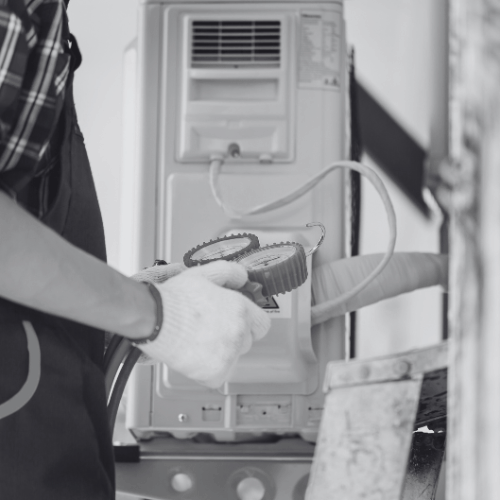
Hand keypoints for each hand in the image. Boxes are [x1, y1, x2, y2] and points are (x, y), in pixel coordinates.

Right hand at [136, 261, 270, 387]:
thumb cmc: (176, 298)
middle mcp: (239, 334)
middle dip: (234, 336)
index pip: (262, 324)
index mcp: (240, 310)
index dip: (250, 322)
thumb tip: (243, 277)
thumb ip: (230, 272)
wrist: (154, 319)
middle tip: (212, 328)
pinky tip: (195, 355)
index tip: (239, 321)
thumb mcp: (204, 274)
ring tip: (200, 341)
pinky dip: (209, 369)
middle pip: (248, 341)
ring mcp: (228, 355)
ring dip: (222, 352)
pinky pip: (219, 374)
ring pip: (233, 358)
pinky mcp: (215, 373)